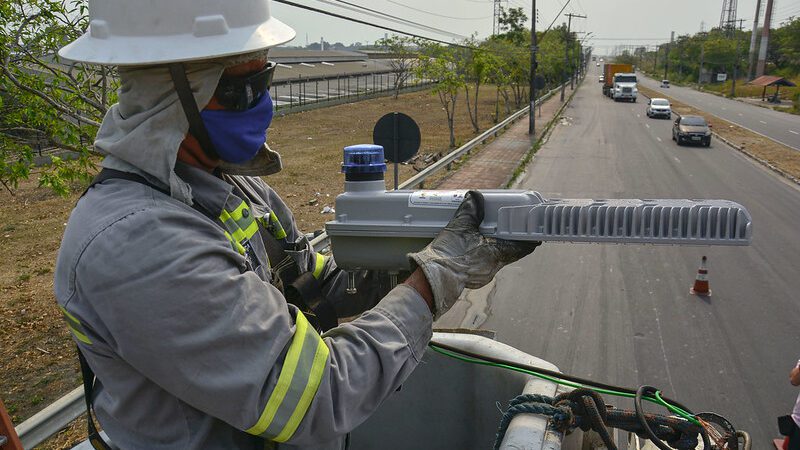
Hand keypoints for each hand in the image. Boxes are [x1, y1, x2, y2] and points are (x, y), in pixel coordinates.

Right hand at [408, 191, 539, 318]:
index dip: (528, 240)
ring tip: (485, 239)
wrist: (432, 278)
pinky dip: (480, 257)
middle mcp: (493, 267)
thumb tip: (475, 197)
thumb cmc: (449, 255)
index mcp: (497, 254)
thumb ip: (469, 211)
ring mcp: (482, 275)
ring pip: (494, 260)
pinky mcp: (471, 279)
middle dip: (507, 241)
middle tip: (506, 229)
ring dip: (492, 250)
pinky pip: (481, 266)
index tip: (533, 233)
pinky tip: (470, 251)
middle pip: (508, 253)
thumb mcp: (460, 227)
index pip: (522, 248)